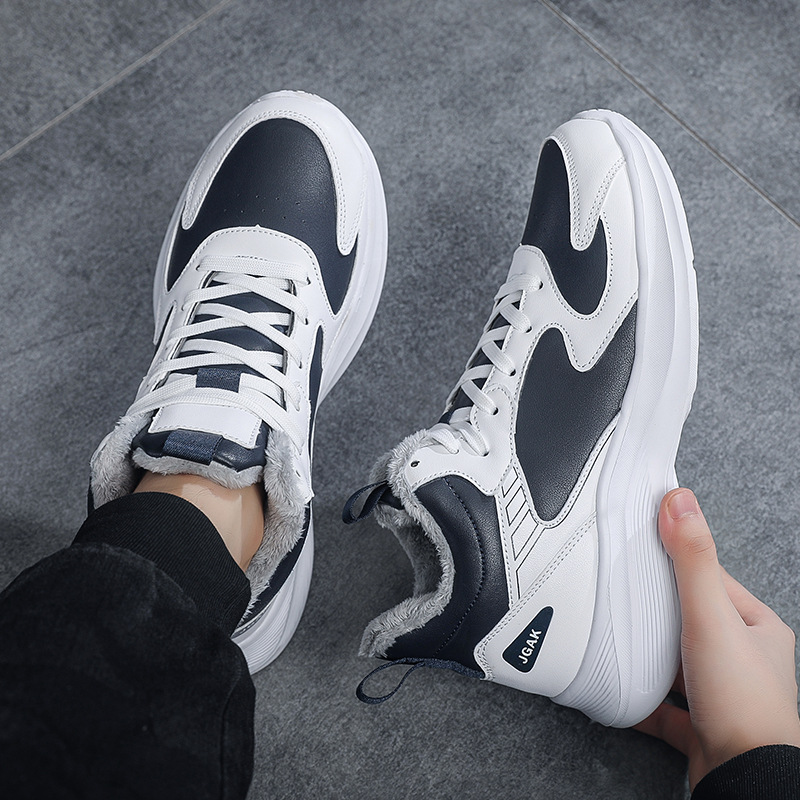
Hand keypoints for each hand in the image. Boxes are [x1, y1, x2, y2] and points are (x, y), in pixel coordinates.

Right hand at [634, 488, 799, 788]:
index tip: (644, 547)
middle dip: (657, 610)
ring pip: (678, 664)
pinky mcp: (702, 729)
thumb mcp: (711, 617)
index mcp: (758, 629)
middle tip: (622, 591)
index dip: (677, 563)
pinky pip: (665, 707)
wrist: (744, 780)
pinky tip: (618, 688)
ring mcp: (723, 697)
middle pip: (691, 622)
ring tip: (616, 634)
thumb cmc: (742, 702)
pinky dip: (641, 697)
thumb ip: (692, 559)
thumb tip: (680, 500)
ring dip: (649, 654)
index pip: (712, 581)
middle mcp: (745, 662)